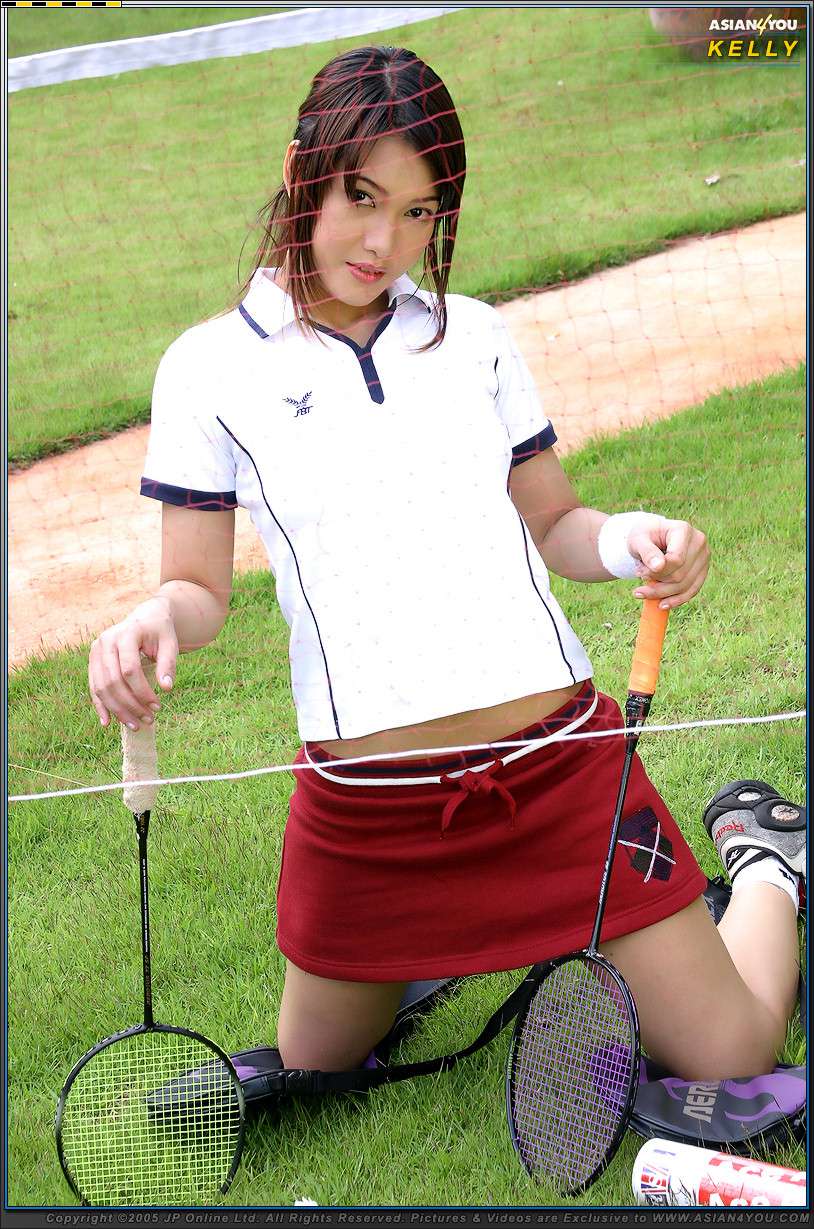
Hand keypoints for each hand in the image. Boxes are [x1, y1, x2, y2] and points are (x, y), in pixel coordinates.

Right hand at [89, 596, 177, 729]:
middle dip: (130, 704)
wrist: (146, 618)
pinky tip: (107, 723)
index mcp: (125, 634)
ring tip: (135, 725)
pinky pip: (94, 687)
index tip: (158, 706)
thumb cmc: (160, 632)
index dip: (142, 691)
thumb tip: (166, 688)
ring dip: (117, 710)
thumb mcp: (170, 644)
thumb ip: (168, 664)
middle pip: (113, 681)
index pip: (130, 670)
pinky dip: (100, 705)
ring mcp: (96, 652)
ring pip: (101, 687)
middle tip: (148, 720)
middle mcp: (105, 642)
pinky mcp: (93, 661)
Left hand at [627, 517, 708, 608]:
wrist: (651, 537)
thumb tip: (658, 567)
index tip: (639, 573)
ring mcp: (704, 557)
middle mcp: (699, 542)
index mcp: (683, 530)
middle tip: (640, 578)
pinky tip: (661, 605)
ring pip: (685, 586)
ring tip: (644, 592)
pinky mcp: (703, 571)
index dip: (656, 572)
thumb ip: (647, 551)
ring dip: (662, 594)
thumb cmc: (643, 536)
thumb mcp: (638, 540)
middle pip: (680, 574)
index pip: (676, 559)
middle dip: (657, 583)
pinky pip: (692, 591)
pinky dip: (676, 600)